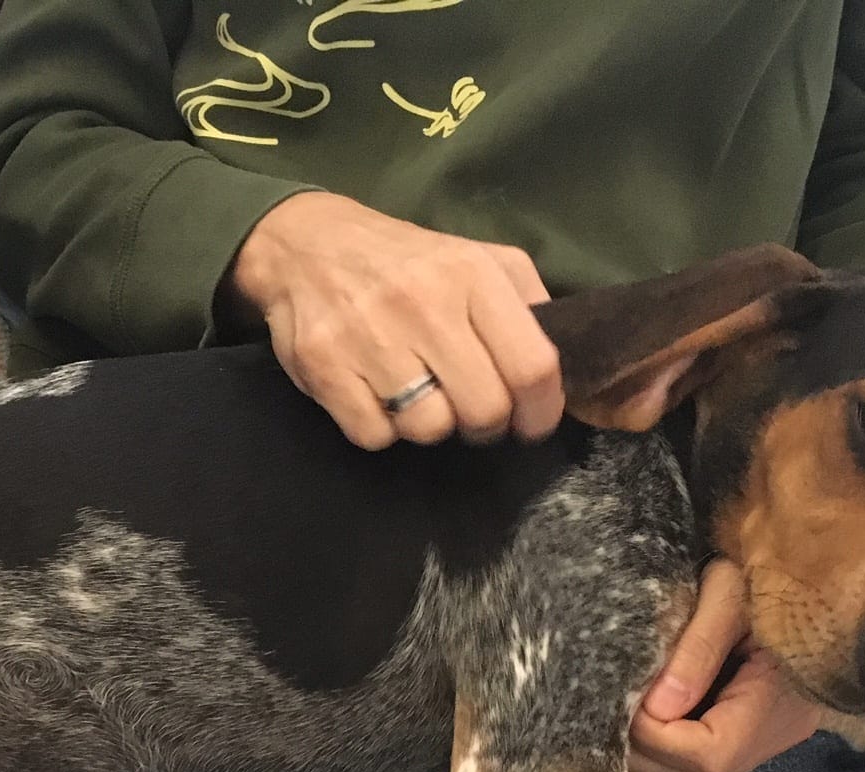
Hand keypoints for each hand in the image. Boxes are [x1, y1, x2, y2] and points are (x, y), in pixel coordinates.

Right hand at [226, 192, 564, 448]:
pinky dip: (381, 428)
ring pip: (429, 428)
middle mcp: (423, 303)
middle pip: (483, 410)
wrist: (305, 244)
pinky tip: (376, 396)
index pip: (532, 366)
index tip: (532, 424)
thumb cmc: (405, 261)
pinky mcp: (324, 366)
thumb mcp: (477, 258)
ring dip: (430, 425)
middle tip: (472, 413)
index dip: (541, 411)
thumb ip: (525, 302)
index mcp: (472, 274)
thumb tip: (559, 368)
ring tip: (418, 396)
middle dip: (485, 425)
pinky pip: (375, 434)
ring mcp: (370, 336)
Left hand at [628, 559, 822, 771]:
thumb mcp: (728, 591)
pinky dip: (663, 744)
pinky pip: (697, 762)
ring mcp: (765, 740)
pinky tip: (645, 708)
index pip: (709, 755)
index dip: (656, 735)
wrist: (802, 561)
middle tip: (614, 702)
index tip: (629, 694)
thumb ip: (696, 648)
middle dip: (643, 750)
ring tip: (625, 705)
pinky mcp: (749, 734)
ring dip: (649, 753)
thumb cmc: (763, 568)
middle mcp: (777, 733)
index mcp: (782, 699)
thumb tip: (656, 709)